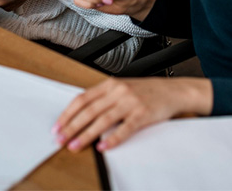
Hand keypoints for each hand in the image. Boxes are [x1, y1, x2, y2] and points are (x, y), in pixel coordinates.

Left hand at [53, 77, 213, 151]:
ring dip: (86, 135)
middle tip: (60, 139)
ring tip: (75, 146)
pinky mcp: (142, 114)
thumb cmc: (147, 91)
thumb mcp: (123, 88)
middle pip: (89, 111)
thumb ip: (104, 97)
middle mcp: (119, 91)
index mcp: (111, 84)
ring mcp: (130, 102)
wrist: (173, 91)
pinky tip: (102, 147)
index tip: (57, 126)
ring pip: (103, 120)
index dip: (68, 113)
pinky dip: (112, 139)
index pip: (83, 99)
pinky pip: (124, 129)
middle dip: (71, 127)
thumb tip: (81, 114)